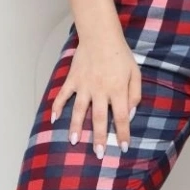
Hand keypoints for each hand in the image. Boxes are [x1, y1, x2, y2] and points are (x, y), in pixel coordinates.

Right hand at [50, 33, 141, 157]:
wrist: (101, 36)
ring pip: (79, 110)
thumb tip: (129, 114)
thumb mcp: (135, 73)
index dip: (123, 133)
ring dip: (76, 127)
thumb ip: (135, 94)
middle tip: (98, 153)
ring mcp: (84, 85)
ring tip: (74, 141)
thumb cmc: (120, 55)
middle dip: (99, 137)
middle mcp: (100, 90)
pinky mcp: (73, 79)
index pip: (121, 117)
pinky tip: (53, 119)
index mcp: (117, 89)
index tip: (123, 147)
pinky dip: (56, 106)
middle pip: (100, 118)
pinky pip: (63, 95)